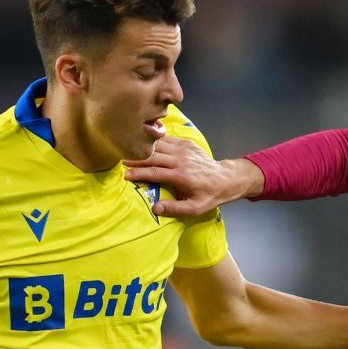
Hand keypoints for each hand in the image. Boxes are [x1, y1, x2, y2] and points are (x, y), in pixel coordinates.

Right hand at [123, 138, 262, 218]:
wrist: (225, 179)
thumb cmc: (209, 195)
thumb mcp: (195, 208)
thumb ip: (175, 209)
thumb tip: (155, 208)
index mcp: (181, 176)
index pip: (154, 172)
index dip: (138, 173)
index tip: (125, 175)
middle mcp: (181, 160)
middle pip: (153, 156)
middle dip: (136, 158)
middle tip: (121, 160)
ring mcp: (184, 150)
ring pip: (159, 145)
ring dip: (144, 147)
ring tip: (129, 149)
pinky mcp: (187, 143)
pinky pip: (167, 139)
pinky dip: (155, 140)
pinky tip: (145, 140)